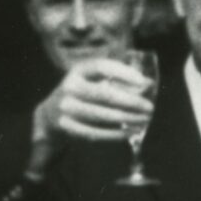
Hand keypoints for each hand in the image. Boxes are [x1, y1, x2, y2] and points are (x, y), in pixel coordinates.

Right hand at [36, 57, 154, 147]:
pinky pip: (96, 132)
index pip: (101, 66)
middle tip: (150, 107)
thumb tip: (148, 84)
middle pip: (104, 94)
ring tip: (145, 120)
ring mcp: (66, 108)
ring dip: (127, 118)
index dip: (123, 72)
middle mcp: (69, 87)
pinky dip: (116, 134)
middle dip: (130, 101)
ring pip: (102, 115)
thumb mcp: (91, 80)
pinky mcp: (67, 127)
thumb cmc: (83, 94)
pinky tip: (131, 132)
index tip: (144, 82)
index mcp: (77, 71)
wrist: (50, 115)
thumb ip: (116, 80)